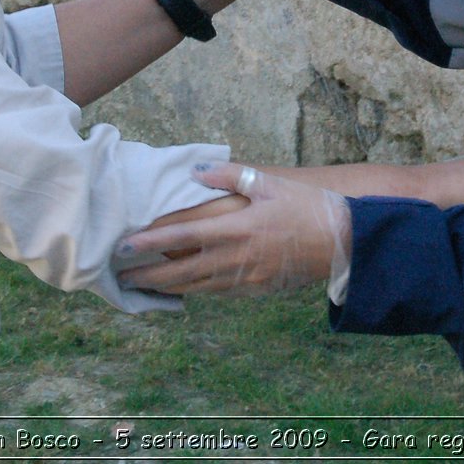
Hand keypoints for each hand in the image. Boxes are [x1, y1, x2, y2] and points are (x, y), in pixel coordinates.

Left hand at [116, 163, 348, 295]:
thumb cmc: (307, 207)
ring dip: (167, 287)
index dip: (149, 242)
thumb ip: (230, 176)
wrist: (343, 241)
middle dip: (148, 274)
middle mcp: (235, 255)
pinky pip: (219, 292)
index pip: (181, 235)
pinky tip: (184, 290)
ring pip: (197, 286)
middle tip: (120, 276)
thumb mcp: (269, 183)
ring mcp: (246, 276)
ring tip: (143, 287)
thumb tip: (196, 171)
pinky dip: (196, 291)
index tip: (124, 245)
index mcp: (235, 227)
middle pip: (181, 269)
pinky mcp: (257, 288)